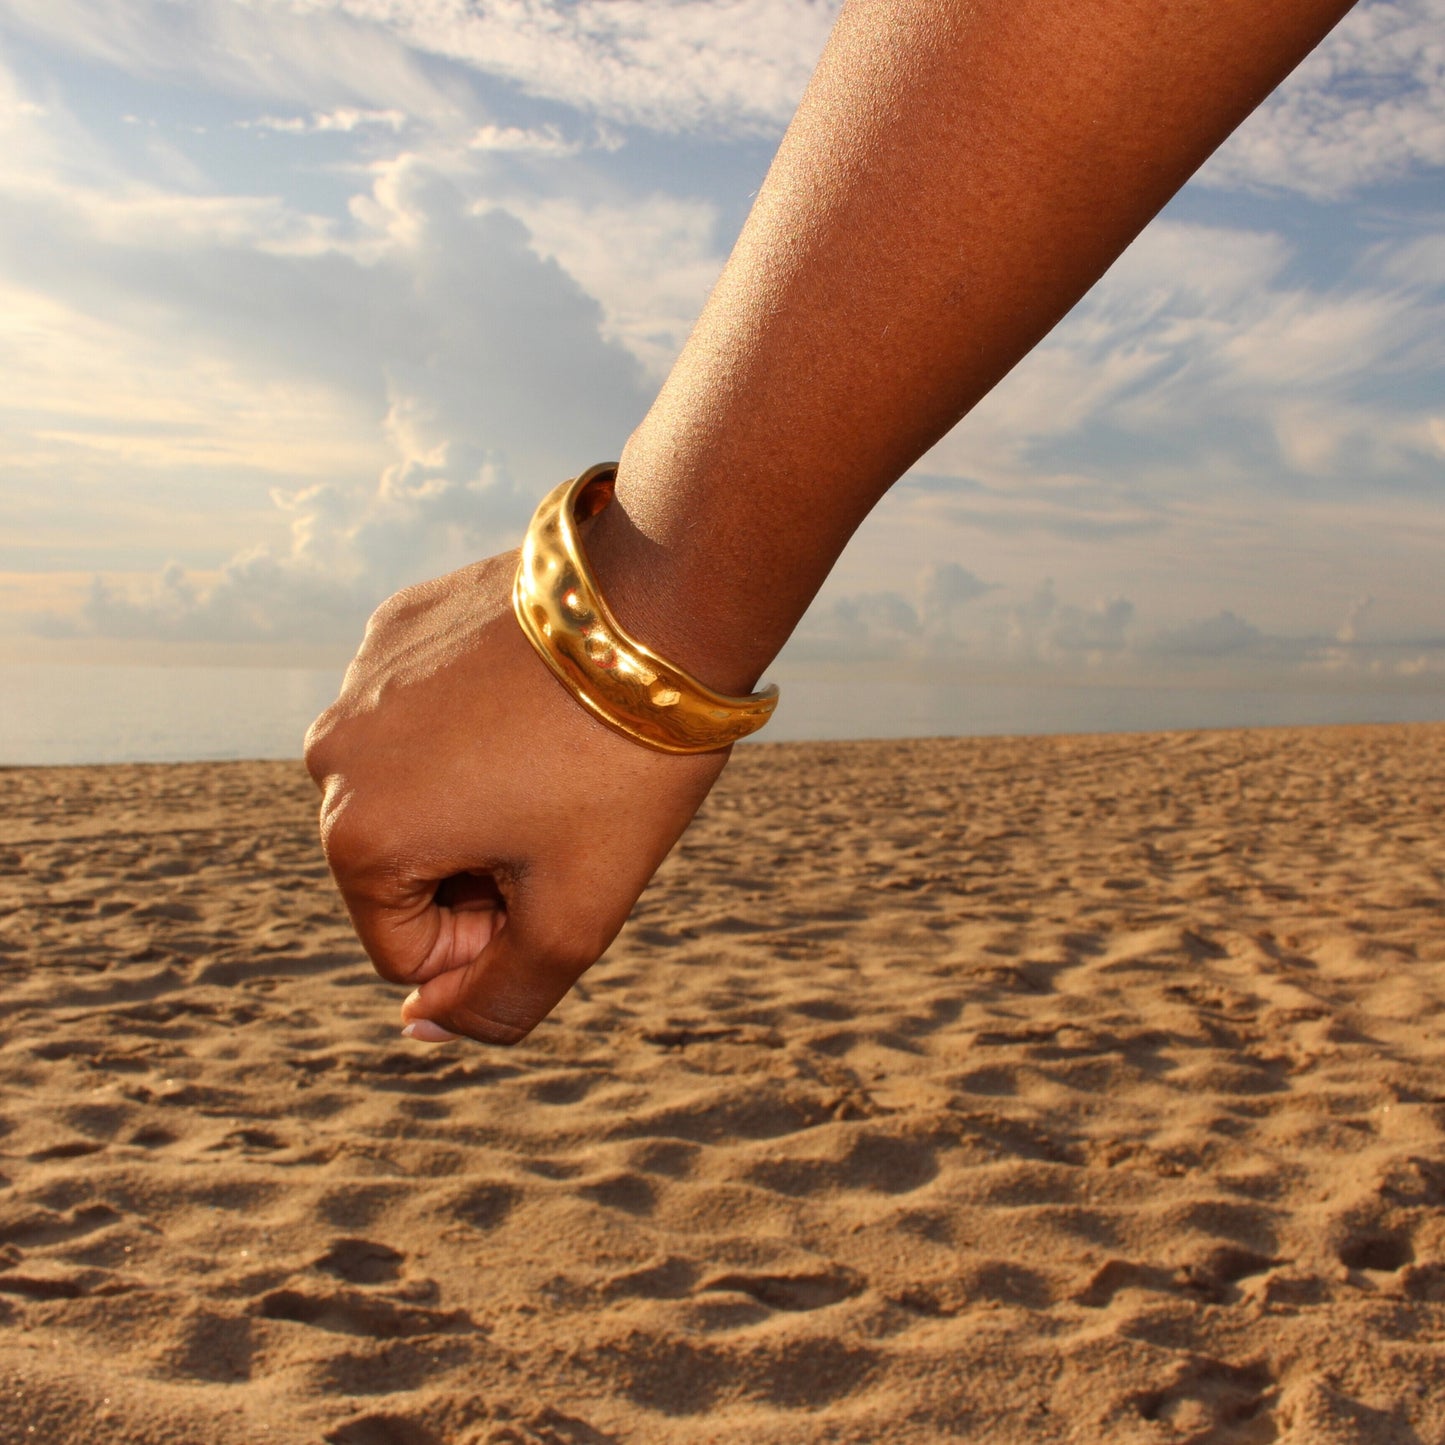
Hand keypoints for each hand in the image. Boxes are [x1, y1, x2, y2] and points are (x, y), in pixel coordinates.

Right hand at [303, 549, 729, 1043]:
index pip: (409, 951)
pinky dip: (475, 725)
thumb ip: (498, 1004)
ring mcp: (360, 679)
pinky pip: (425, 713)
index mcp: (355, 833)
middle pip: (403, 869)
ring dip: (476, 799)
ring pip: (414, 790)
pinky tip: (539, 698)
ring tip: (554, 754)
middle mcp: (332, 754)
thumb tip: (424, 1028)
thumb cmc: (619, 768)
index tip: (560, 872)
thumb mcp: (576, 917)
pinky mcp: (397, 624)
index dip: (494, 936)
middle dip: (481, 869)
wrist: (659, 603)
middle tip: (565, 816)